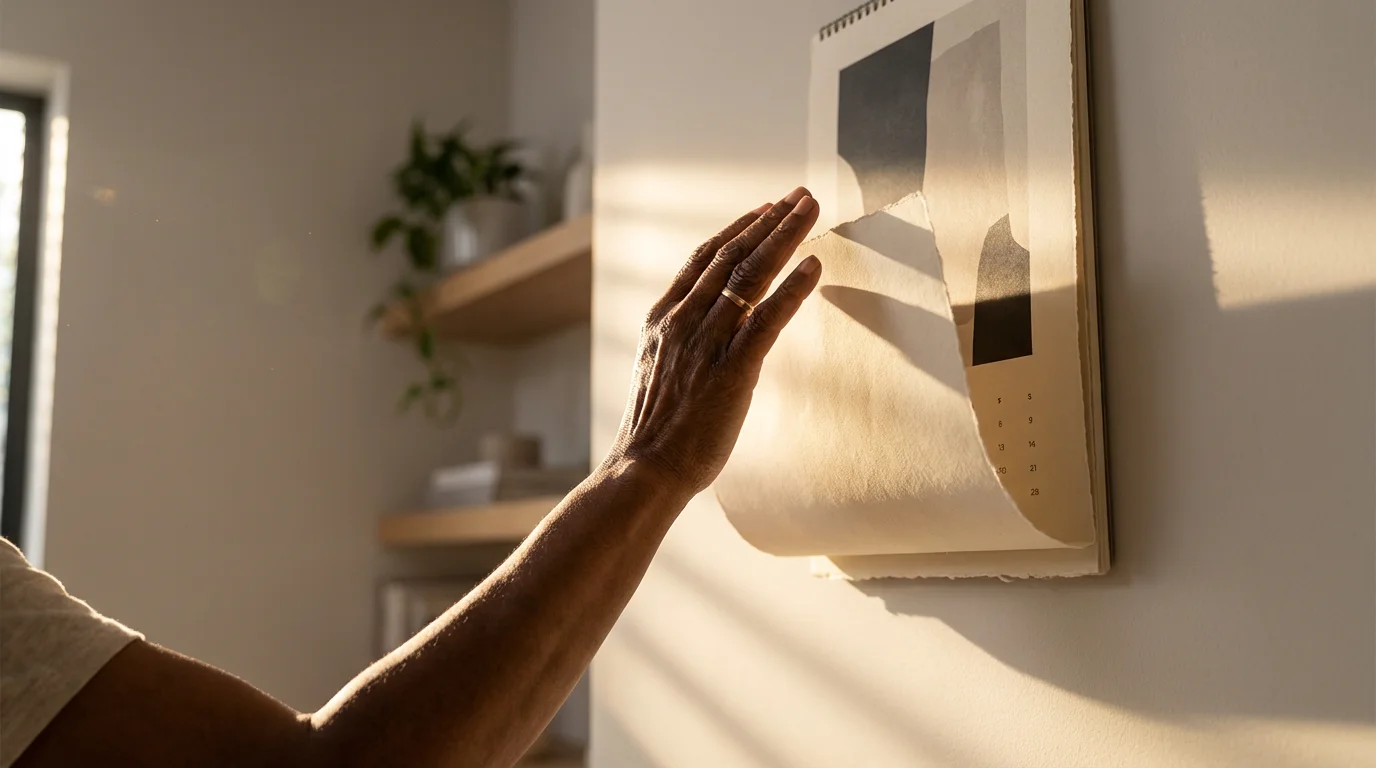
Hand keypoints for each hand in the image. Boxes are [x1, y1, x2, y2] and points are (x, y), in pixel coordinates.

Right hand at [606, 186, 822, 494]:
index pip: (703, 259)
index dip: (738, 229)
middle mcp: (683, 321)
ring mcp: (707, 343)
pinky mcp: (733, 370)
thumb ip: (681, 344)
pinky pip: (767, 319)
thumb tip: (706, 331)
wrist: (645, 469)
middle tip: (801, 195)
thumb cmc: (655, 432)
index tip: (765, 208)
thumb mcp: (658, 372)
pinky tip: (814, 265)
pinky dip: (792, 288)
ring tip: (811, 210)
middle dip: (770, 221)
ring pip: (750, 276)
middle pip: (732, 256)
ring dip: (785, 238)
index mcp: (662, 319)